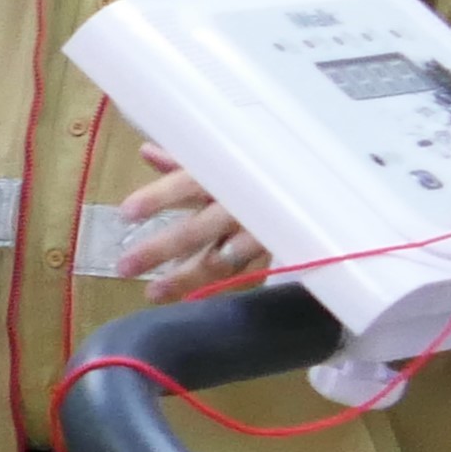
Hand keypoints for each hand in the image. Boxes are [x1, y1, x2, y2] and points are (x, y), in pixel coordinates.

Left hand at [120, 143, 265, 296]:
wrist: (326, 181)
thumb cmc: (268, 165)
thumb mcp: (228, 157)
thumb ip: (186, 161)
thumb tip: (148, 153)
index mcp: (226, 174)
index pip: (188, 183)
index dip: (158, 197)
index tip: (126, 214)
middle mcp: (242, 203)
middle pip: (197, 229)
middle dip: (159, 250)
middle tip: (124, 266)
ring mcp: (260, 230)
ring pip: (219, 260)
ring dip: (185, 277)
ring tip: (153, 293)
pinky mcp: (276, 250)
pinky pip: (248, 273)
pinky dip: (223, 285)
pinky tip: (196, 299)